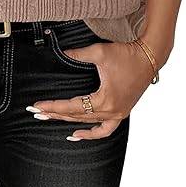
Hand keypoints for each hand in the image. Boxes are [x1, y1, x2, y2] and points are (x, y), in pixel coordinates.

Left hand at [28, 39, 161, 139]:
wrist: (149, 57)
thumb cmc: (126, 54)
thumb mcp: (100, 52)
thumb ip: (78, 54)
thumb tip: (61, 53)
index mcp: (105, 100)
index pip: (72, 106)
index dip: (53, 106)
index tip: (37, 105)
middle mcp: (112, 111)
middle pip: (77, 116)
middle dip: (55, 114)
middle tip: (36, 112)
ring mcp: (118, 114)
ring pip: (88, 123)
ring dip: (68, 121)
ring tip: (50, 119)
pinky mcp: (121, 111)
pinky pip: (105, 129)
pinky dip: (91, 133)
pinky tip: (77, 134)